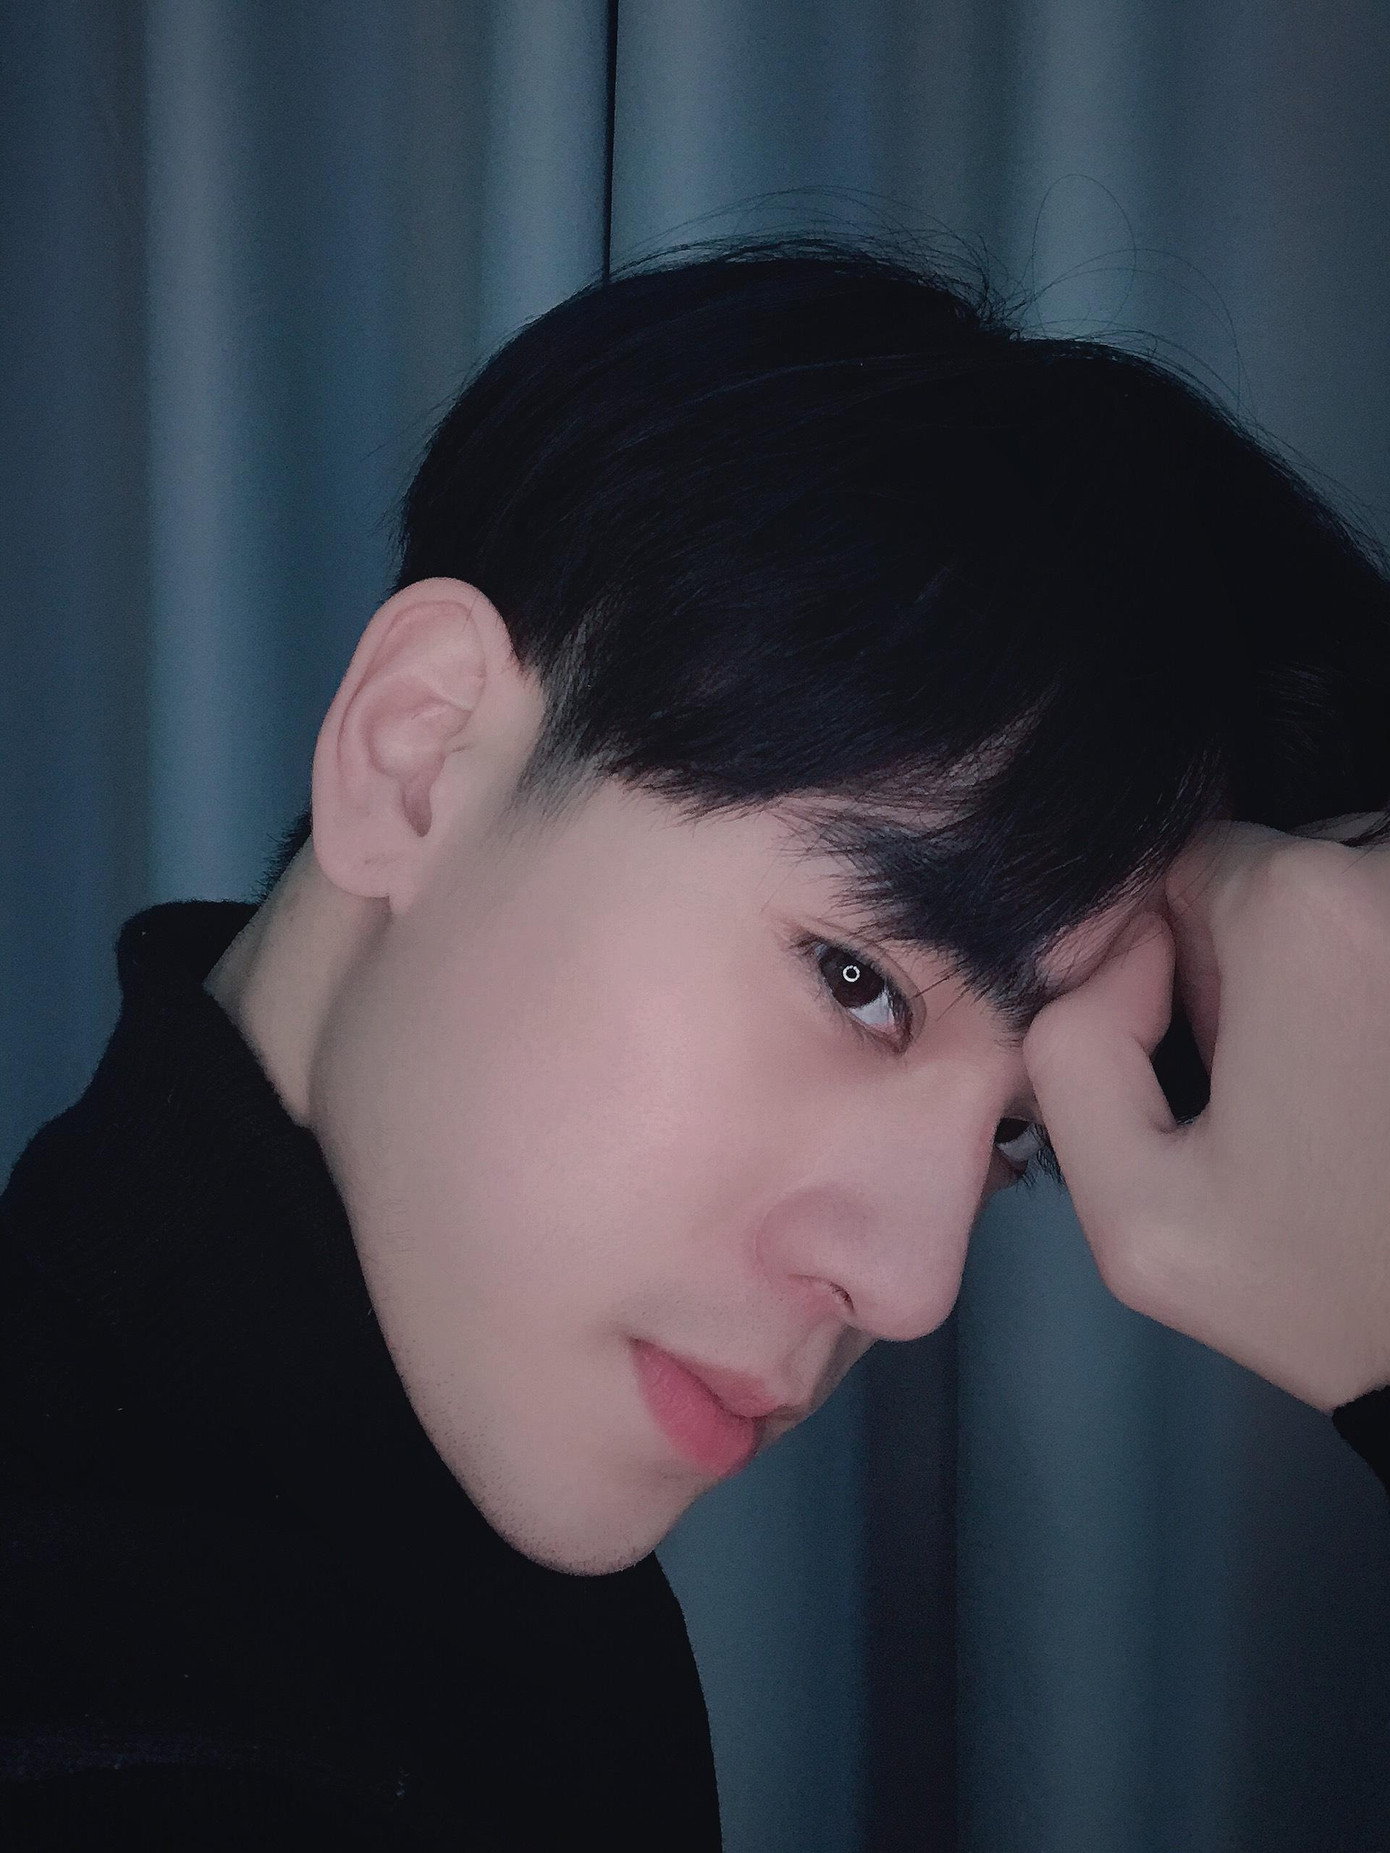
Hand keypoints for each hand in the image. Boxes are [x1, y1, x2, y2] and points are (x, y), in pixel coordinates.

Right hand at [1021, 813, 1389, 1413]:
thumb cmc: (1320, 1287)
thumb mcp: (1128, 1207)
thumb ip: (1069, 1050)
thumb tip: (1118, 960)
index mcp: (1302, 916)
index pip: (1194, 865)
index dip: (1178, 965)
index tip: (1214, 1062)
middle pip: (1285, 878)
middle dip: (1262, 967)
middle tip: (1284, 1095)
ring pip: (1356, 905)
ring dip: (1334, 981)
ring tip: (1345, 1099)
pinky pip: (1387, 951)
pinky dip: (1376, 1000)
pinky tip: (1374, 1090)